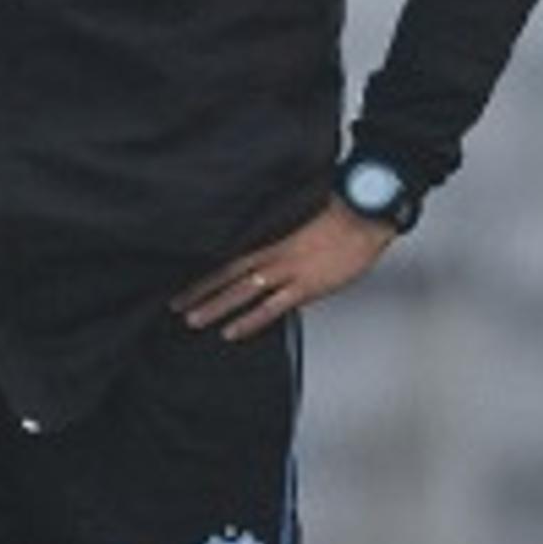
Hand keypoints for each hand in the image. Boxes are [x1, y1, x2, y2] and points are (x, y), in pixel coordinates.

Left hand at [173, 201, 398, 341]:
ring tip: (192, 320)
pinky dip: (249, 321)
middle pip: (227, 274)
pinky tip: (231, 332)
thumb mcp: (304, 217)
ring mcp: (288, 271)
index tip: (185, 278)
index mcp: (273, 236)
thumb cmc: (342, 212)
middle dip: (199, 290)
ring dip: (215, 306)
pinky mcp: (306, 287)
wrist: (367, 213)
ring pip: (242, 292)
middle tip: (175, 304)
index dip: (206, 269)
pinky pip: (271, 308)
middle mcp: (274, 254)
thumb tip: (269, 244)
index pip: (229, 255)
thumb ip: (283, 233)